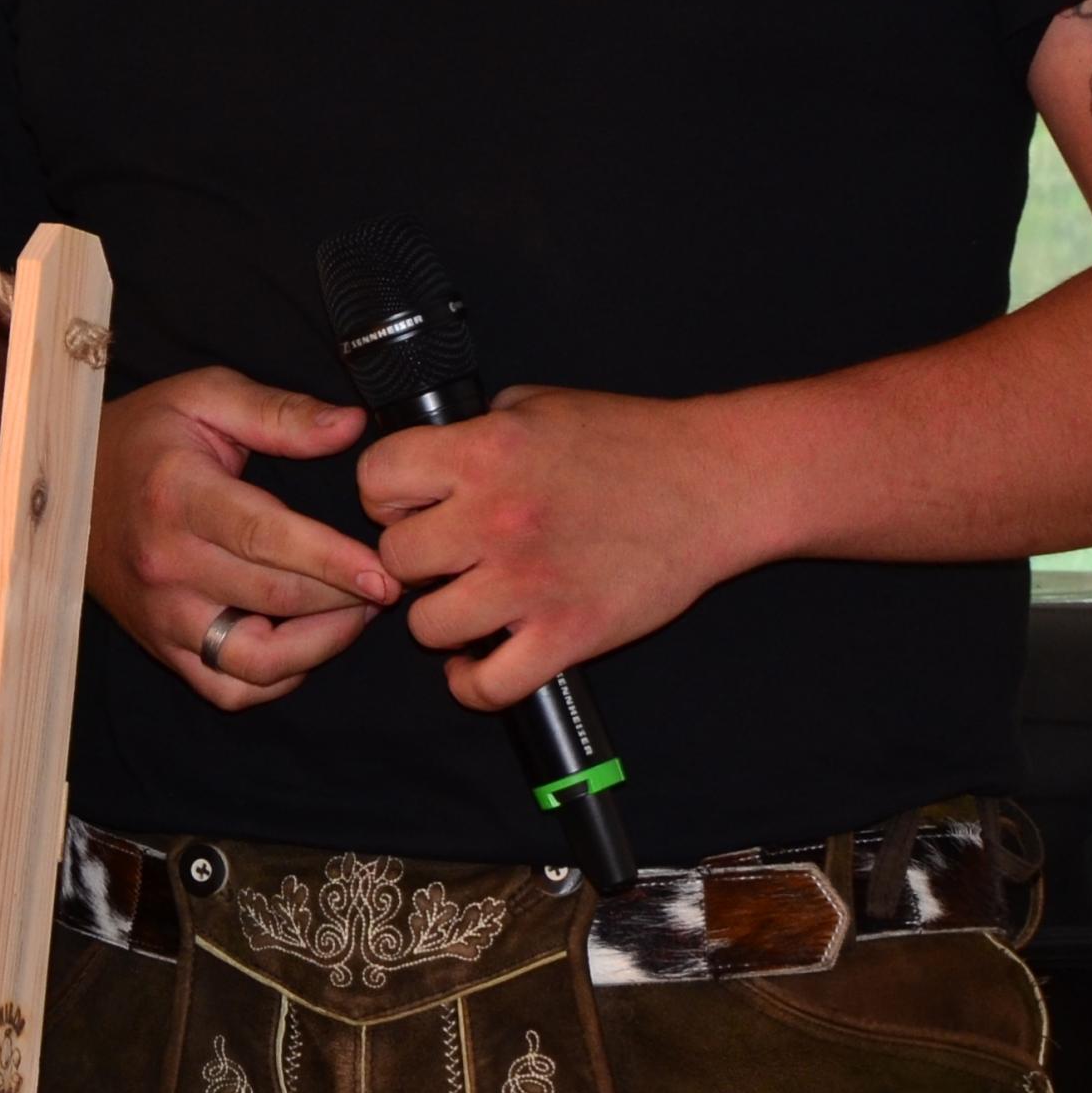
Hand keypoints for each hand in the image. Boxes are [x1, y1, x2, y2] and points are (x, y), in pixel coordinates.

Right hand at [88, 367, 394, 708]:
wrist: (64, 486)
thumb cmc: (144, 437)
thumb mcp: (204, 397)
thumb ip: (280, 412)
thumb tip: (350, 426)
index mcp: (178, 494)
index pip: (265, 537)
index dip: (331, 560)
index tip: (383, 573)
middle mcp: (166, 563)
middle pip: (274, 598)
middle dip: (345, 599)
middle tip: (386, 582)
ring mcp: (162, 613)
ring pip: (255, 660)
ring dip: (320, 646)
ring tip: (352, 615)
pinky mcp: (161, 644)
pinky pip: (228, 689)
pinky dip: (277, 678)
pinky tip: (304, 642)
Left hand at [365, 386, 790, 709]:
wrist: (715, 484)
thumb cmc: (632, 441)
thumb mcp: (539, 406)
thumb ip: (477, 428)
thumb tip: (431, 454)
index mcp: (485, 452)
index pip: (376, 480)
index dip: (386, 494)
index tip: (410, 503)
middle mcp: (496, 518)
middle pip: (395, 558)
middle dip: (414, 558)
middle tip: (445, 556)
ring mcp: (530, 583)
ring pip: (427, 626)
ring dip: (441, 618)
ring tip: (466, 603)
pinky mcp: (568, 635)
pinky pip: (486, 685)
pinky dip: (472, 683)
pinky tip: (479, 661)